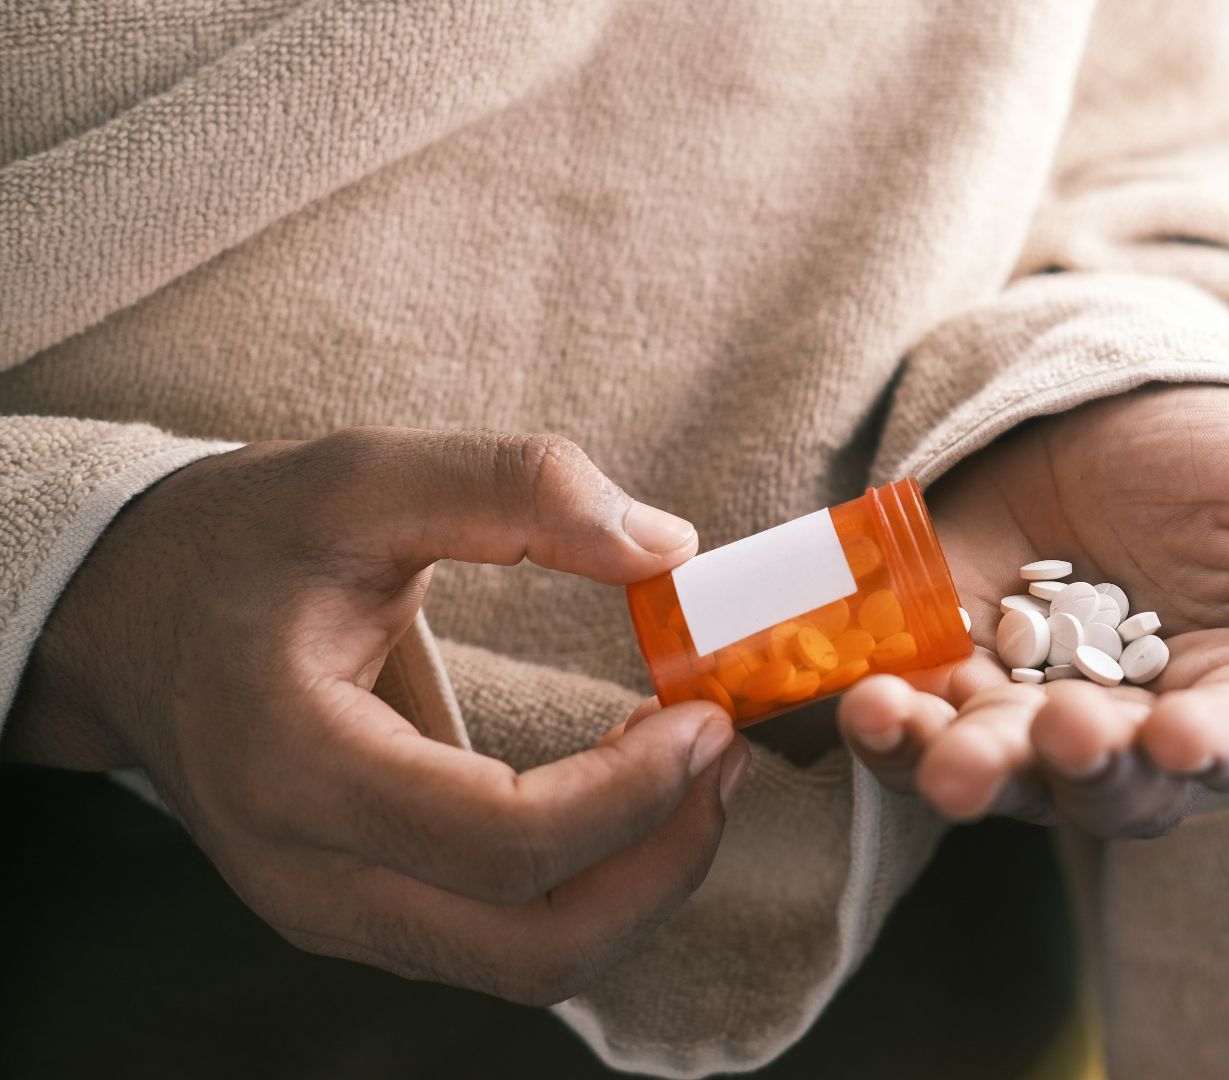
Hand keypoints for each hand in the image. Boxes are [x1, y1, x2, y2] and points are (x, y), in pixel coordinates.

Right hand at [5, 428, 748, 1003]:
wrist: (125, 616)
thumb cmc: (237, 544)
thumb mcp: (361, 477)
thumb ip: (513, 489)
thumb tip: (666, 546)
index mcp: (293, 763)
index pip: (500, 842)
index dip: (632, 794)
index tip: (707, 717)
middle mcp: (305, 872)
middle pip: (530, 947)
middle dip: (662, 864)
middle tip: (725, 757)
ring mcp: (329, 911)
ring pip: (526, 965)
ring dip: (638, 884)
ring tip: (696, 772)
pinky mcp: (360, 912)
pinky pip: (500, 942)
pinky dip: (589, 885)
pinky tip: (629, 793)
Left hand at [837, 385, 1228, 836]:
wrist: (1111, 418)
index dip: (1215, 749)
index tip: (1179, 737)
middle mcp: (1146, 734)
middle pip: (1115, 786)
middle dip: (1079, 768)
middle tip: (1051, 734)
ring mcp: (1042, 715)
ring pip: (1006, 775)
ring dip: (963, 767)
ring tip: (922, 740)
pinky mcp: (957, 683)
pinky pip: (922, 728)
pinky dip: (890, 729)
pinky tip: (865, 702)